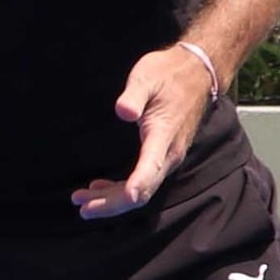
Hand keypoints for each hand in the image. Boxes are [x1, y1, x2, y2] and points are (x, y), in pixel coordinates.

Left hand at [73, 41, 219, 218]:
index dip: (137, 185)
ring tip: (82, 202)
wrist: (197, 73)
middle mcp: (169, 153)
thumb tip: (123, 112)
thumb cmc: (168, 74)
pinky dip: (121, 190)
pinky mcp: (163, 156)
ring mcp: (168, 157)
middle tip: (81, 206)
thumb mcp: (147, 77)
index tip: (125, 197)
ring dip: (113, 200)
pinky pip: (144, 181)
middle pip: (143, 191)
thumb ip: (134, 95)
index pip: (151, 167)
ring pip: (142, 191)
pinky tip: (100, 187)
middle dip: (112, 203)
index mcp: (164, 134)